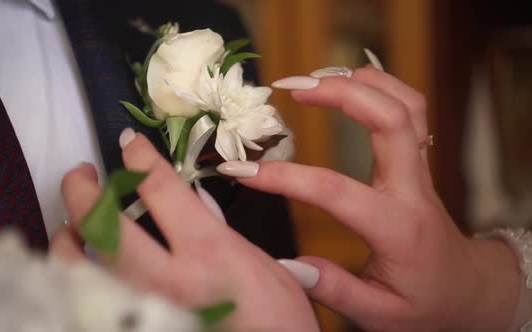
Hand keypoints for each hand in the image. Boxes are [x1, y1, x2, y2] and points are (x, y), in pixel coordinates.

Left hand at [50, 133, 319, 331]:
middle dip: (83, 191)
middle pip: (104, 225)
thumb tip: (188, 203)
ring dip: (68, 238)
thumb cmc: (277, 317)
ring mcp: (146, 307)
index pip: (160, 189)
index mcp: (208, 252)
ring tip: (69, 224)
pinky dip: (78, 276)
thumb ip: (219, 230)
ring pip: (81, 268)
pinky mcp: (138, 324)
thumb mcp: (258, 261)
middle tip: (81, 175)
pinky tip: (81, 266)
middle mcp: (168, 279)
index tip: (130, 143)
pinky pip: (93, 296)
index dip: (140, 157)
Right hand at [220, 66, 520, 330]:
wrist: (467, 289)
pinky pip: (409, 109)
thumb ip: (336, 290)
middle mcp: (413, 189)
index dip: (285, 178)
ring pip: (406, 104)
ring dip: (361, 81)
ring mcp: (420, 170)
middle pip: (391, 120)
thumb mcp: (380, 313)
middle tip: (289, 88)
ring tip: (313, 79)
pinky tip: (347, 83)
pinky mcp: (418, 161)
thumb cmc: (425, 304)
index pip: (336, 191)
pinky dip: (380, 86)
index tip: (243, 172)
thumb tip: (290, 265)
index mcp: (398, 228)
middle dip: (340, 94)